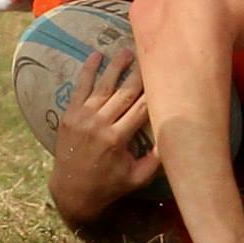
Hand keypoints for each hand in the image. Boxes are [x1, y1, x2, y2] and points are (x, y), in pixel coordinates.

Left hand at [49, 50, 159, 224]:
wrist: (71, 191)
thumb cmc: (109, 186)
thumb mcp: (137, 178)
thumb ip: (156, 160)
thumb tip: (174, 138)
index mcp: (117, 139)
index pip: (141, 108)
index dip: (154, 91)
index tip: (164, 77)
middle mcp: (100, 124)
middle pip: (124, 92)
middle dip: (139, 74)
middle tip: (150, 56)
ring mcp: (82, 117)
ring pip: (103, 85)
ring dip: (116, 66)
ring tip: (127, 51)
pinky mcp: (69, 114)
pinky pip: (80, 87)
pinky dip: (88, 70)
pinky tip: (96, 55)